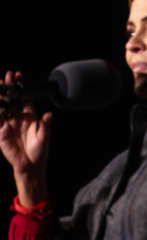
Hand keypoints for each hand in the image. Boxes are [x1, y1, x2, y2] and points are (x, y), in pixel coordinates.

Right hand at [0, 71, 51, 205]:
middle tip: (7, 75)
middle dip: (10, 87)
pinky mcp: (2, 132)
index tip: (19, 76)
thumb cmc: (40, 150)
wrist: (31, 165)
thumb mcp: (44, 136)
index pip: (24, 98)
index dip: (21, 87)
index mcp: (29, 116)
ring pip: (3, 107)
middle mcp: (18, 117)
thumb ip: (46, 124)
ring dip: (0, 96)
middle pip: (12, 99)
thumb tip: (49, 114)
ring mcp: (9, 124)